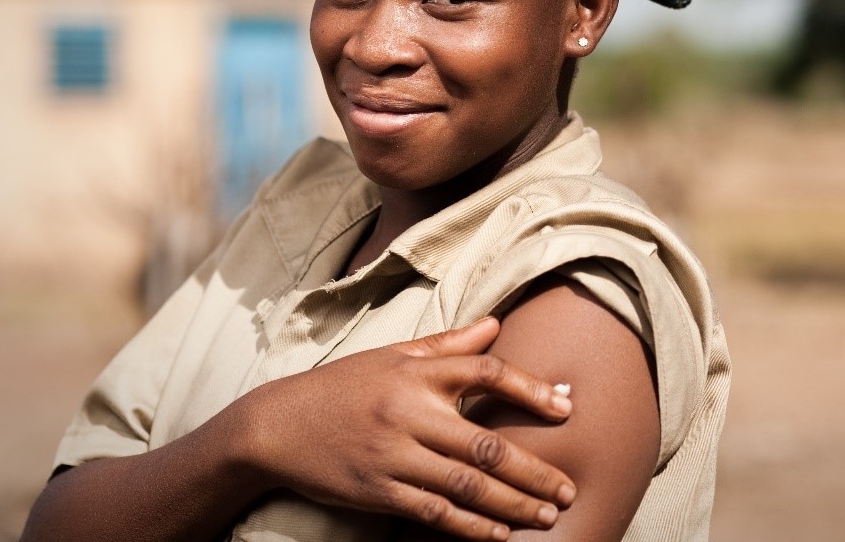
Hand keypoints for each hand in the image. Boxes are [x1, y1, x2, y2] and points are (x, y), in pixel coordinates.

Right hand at [235, 317, 576, 540]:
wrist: (274, 425)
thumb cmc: (341, 386)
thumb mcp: (391, 356)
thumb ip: (447, 344)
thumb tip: (496, 323)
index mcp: (416, 372)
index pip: (486, 372)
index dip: (531, 389)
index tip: (567, 407)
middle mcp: (408, 412)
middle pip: (486, 443)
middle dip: (534, 471)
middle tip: (570, 488)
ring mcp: (392, 455)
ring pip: (466, 484)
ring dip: (513, 504)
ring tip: (548, 515)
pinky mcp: (376, 491)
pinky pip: (433, 512)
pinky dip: (470, 527)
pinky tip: (499, 534)